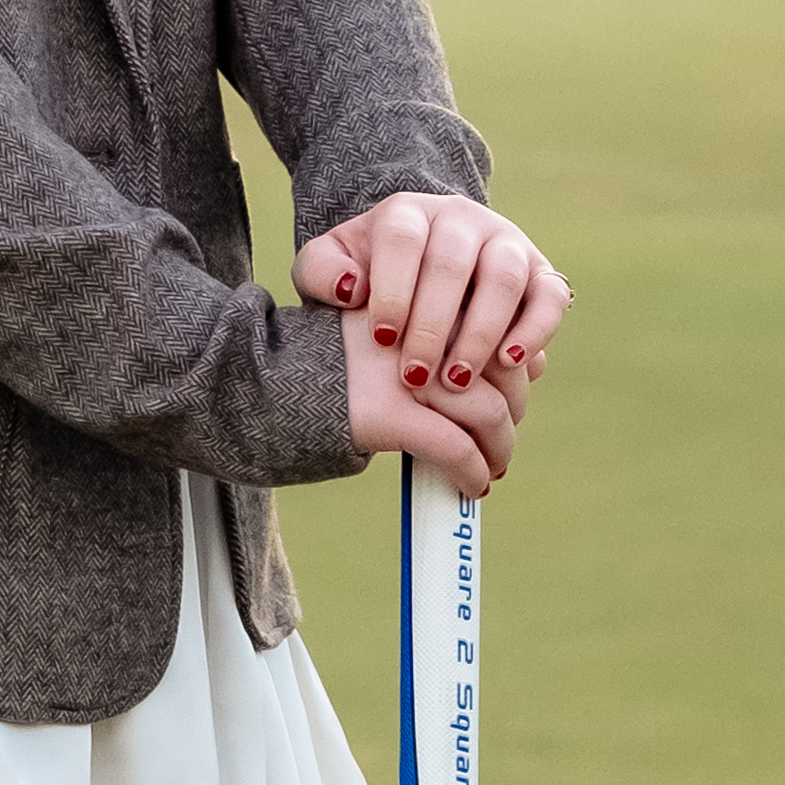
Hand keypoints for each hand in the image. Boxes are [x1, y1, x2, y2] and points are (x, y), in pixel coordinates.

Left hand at [302, 190, 568, 402]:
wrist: (418, 274)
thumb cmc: (366, 277)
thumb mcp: (329, 268)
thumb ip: (321, 272)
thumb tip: (352, 290)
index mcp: (407, 214)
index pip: (402, 240)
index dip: (394, 289)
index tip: (382, 339)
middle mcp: (461, 220)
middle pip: (453, 262)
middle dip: (434, 325)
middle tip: (417, 375)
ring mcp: (505, 242)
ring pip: (504, 276)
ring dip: (482, 331)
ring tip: (459, 379)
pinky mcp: (540, 272)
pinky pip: (550, 293)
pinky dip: (536, 328)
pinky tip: (511, 364)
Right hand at [340, 303, 518, 496]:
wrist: (269, 379)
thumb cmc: (333, 359)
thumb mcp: (388, 325)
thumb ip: (440, 327)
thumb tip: (515, 360)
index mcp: (426, 299)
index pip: (495, 330)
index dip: (512, 369)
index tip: (508, 394)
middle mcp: (423, 330)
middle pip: (500, 371)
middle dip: (512, 409)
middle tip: (501, 435)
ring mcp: (409, 374)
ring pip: (489, 413)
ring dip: (500, 447)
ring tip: (493, 465)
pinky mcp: (394, 415)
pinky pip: (456, 450)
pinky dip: (473, 472)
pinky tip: (474, 486)